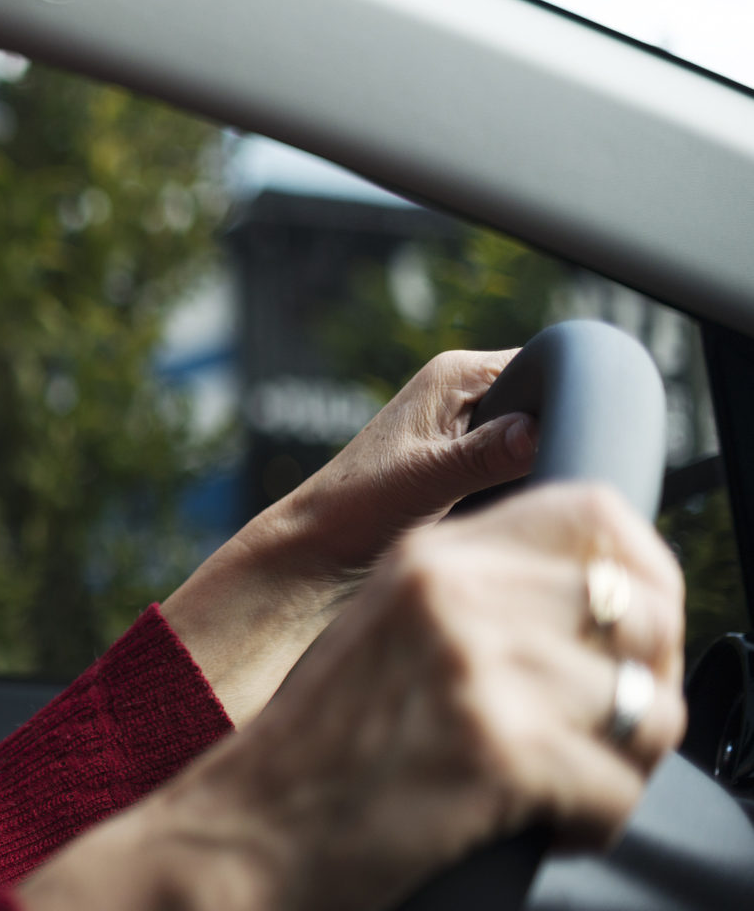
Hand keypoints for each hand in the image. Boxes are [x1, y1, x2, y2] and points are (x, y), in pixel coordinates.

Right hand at [20, 483, 684, 910]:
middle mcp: (455, 596)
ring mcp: (477, 672)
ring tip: (571, 789)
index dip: (644, 575)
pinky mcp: (496, 754)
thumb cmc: (311, 755)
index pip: (596, 516)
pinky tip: (548, 830)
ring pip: (647, 708)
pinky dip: (595, 825)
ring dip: (626, 763)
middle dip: (647, 682)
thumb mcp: (381, 633)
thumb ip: (472, 601)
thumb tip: (600, 609)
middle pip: (644, 612)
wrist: (243, 839)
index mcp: (428, 557)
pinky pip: (619, 789)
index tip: (632, 635)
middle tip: (606, 733)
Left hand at [165, 349, 537, 721]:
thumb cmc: (355, 508)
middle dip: (561, 436)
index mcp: (455, 374)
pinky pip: (516, 462)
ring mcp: (463, 426)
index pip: (546, 363)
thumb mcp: (426, 481)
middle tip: (571, 478)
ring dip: (543, 464)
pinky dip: (524, 484)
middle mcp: (462, 390)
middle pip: (547, 402)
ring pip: (534, 436)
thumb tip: (539, 430)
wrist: (315, 547)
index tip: (593, 438)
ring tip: (549, 498)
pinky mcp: (463, 459)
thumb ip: (485, 456)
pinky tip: (528, 510)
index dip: (573, 399)